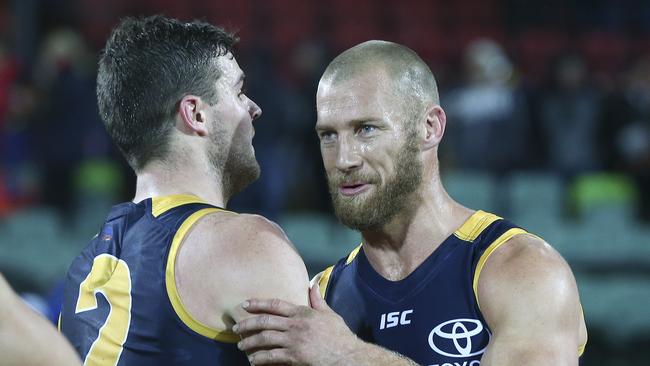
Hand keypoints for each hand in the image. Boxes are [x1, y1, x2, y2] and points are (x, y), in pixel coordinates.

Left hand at [233, 284, 360, 364]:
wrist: (347, 354)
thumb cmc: (339, 335)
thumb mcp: (329, 313)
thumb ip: (317, 299)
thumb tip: (313, 283)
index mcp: (302, 312)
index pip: (275, 304)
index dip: (258, 303)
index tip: (245, 304)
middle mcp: (295, 324)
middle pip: (265, 321)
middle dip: (248, 324)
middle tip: (236, 328)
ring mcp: (294, 340)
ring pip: (265, 339)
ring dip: (250, 342)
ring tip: (241, 346)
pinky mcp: (294, 356)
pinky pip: (272, 357)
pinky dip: (260, 358)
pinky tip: (254, 360)